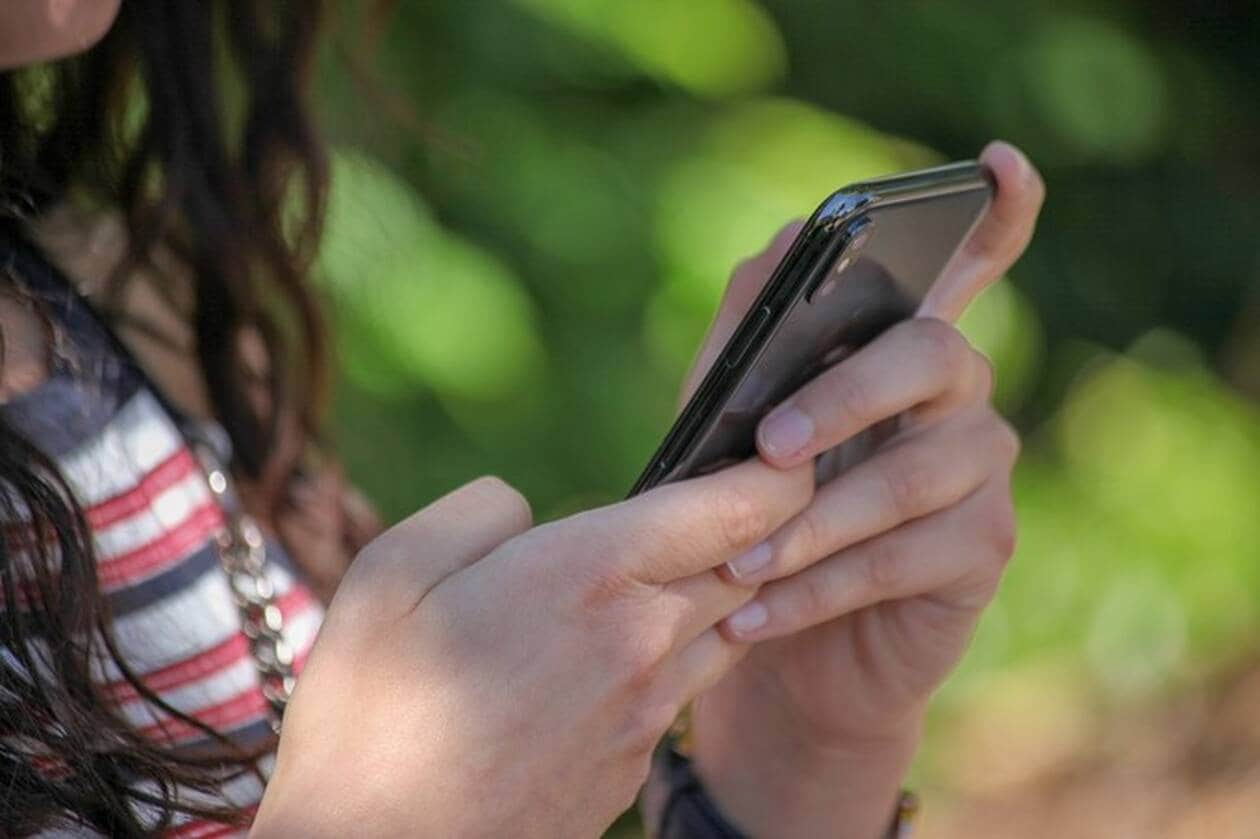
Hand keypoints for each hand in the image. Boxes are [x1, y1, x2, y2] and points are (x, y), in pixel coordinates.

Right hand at [252, 459, 813, 836]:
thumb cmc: (371, 715)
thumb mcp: (393, 572)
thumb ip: (480, 512)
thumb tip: (527, 511)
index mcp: (590, 576)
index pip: (738, 508)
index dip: (780, 473)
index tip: (783, 451)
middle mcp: (642, 643)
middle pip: (748, 566)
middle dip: (756, 528)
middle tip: (728, 497)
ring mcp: (645, 715)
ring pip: (722, 630)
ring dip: (714, 592)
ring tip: (660, 573)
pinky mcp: (633, 768)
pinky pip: (675, 691)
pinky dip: (667, 658)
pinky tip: (606, 656)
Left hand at [680, 142, 1044, 837]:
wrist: (779, 645)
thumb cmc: (751, 514)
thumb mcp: (726, 424)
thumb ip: (750, 340)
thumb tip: (777, 251)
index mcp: (896, 346)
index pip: (971, 261)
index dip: (996, 210)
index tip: (998, 160)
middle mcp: (958, 392)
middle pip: (932, 354)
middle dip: (844, 395)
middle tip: (770, 446)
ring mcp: (981, 468)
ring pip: (909, 475)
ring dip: (810, 523)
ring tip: (736, 566)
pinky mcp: (984, 548)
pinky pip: (901, 559)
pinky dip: (816, 589)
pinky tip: (756, 616)